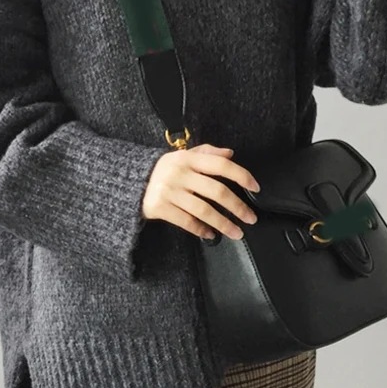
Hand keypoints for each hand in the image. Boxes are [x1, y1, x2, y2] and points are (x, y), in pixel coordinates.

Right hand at [142, 144, 259, 240]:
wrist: (131, 182)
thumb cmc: (163, 170)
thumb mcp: (183, 156)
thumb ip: (207, 153)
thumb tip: (231, 154)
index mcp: (188, 158)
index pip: (221, 165)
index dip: (241, 176)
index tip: (255, 188)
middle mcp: (179, 173)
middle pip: (216, 191)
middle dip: (238, 206)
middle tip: (251, 218)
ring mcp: (169, 191)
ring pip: (204, 210)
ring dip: (224, 223)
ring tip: (237, 232)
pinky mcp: (160, 207)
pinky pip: (187, 222)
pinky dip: (201, 230)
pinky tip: (211, 234)